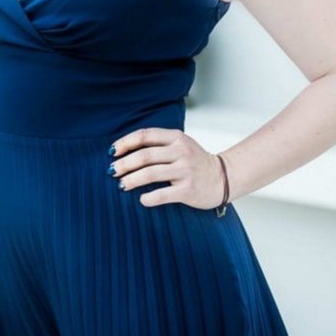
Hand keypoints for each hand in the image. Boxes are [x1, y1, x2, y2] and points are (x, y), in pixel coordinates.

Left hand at [108, 127, 226, 210]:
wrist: (223, 177)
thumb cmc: (196, 162)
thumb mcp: (180, 145)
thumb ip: (158, 144)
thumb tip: (125, 151)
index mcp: (176, 138)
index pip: (145, 135)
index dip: (125, 143)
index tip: (112, 152)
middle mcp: (181, 152)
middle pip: (144, 155)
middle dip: (124, 164)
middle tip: (112, 171)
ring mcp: (185, 170)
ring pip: (150, 173)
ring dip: (131, 180)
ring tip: (121, 185)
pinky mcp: (188, 189)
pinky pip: (162, 194)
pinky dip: (148, 198)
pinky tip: (141, 199)